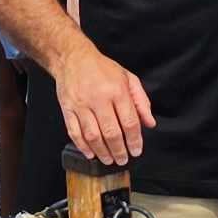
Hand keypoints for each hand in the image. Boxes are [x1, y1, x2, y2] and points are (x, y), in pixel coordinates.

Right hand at [53, 48, 157, 167]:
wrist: (73, 58)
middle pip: (111, 133)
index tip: (136, 151)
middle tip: (123, 159)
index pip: (129, 122)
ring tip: (108, 160)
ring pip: (93, 136)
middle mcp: (99, 98)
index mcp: (117, 90)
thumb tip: (149, 123)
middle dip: (119, 151)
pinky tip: (90, 153)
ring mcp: (81, 105)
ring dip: (102, 152)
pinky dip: (82, 146)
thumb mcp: (128, 78)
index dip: (134, 141)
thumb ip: (141, 101)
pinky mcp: (67, 109)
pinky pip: (74, 132)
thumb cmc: (101, 68)